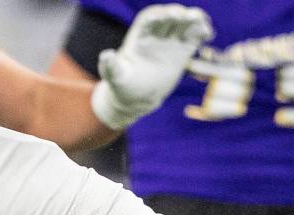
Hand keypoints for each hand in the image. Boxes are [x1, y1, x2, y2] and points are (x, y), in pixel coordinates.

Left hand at [91, 4, 213, 129]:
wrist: (137, 99)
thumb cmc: (123, 87)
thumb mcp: (116, 78)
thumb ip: (110, 67)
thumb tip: (105, 55)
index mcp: (138, 38)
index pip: (148, 19)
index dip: (156, 15)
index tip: (164, 16)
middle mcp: (155, 36)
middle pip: (168, 17)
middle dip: (177, 14)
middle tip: (187, 16)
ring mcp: (170, 42)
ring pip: (184, 24)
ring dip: (193, 19)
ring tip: (201, 22)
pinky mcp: (182, 51)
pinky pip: (194, 36)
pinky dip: (202, 31)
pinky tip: (208, 35)